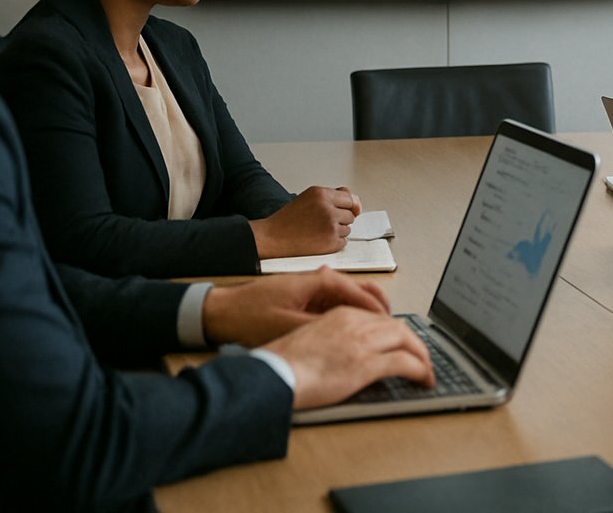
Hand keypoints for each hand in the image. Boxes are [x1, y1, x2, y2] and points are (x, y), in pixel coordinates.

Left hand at [201, 266, 390, 346]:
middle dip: (378, 309)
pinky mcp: (307, 298)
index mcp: (318, 280)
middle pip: (361, 290)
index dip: (377, 312)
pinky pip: (337, 304)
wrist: (220, 312)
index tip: (390, 327)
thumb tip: (349, 334)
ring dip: (366, 313)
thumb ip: (321, 327)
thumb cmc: (248, 316)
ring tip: (378, 332)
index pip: (359, 292)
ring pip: (351, 298)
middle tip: (392, 329)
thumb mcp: (287, 326)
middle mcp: (319, 279)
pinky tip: (355, 332)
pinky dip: (351, 315)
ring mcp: (314, 287)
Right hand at [251, 185, 361, 258]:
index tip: (348, 211)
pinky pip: (343, 242)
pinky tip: (318, 241)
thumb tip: (357, 203)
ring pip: (348, 229)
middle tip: (321, 223)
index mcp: (321, 194)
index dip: (350, 206)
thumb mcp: (309, 198)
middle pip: (351, 215)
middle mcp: (328, 208)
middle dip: (340, 219)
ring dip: (337, 232)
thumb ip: (333, 196)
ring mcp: (330, 226)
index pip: (350, 198)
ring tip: (316, 232)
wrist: (272, 237)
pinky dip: (334, 243)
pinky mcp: (330, 242)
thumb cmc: (289, 219)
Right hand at [261, 305, 433, 409]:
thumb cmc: (281, 364)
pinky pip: (405, 362)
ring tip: (427, 371)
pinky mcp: (366, 363)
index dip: (395, 333)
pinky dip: (420, 369)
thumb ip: (328, 338)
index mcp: (340, 315)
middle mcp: (355, 323)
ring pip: (406, 340)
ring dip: (421, 356)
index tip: (402, 345)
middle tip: (421, 358)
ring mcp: (362, 342)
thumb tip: (337, 352)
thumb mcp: (308, 339)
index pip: (379, 319)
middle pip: (397, 327)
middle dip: (414, 342)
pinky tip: (424, 379)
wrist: (273, 374)